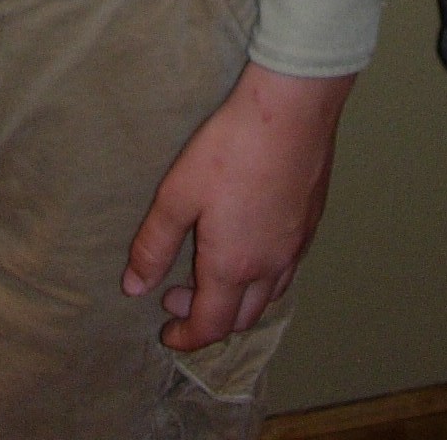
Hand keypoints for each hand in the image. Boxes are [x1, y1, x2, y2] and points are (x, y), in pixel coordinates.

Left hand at [122, 63, 355, 351]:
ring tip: (215, 275)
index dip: (186, 337)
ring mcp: (298, 245)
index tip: (166, 333)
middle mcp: (270, 266)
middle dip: (209, 318)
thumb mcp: (178, 194)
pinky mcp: (313, 221)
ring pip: (270, 295)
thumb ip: (155, 245)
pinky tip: (252, 244)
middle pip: (243, 318)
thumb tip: (134, 288)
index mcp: (233, 267)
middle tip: (179, 296)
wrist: (292, 108)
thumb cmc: (230, 149)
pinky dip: (264, 276)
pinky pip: (288, 268)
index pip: (210, 326)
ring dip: (239, 300)